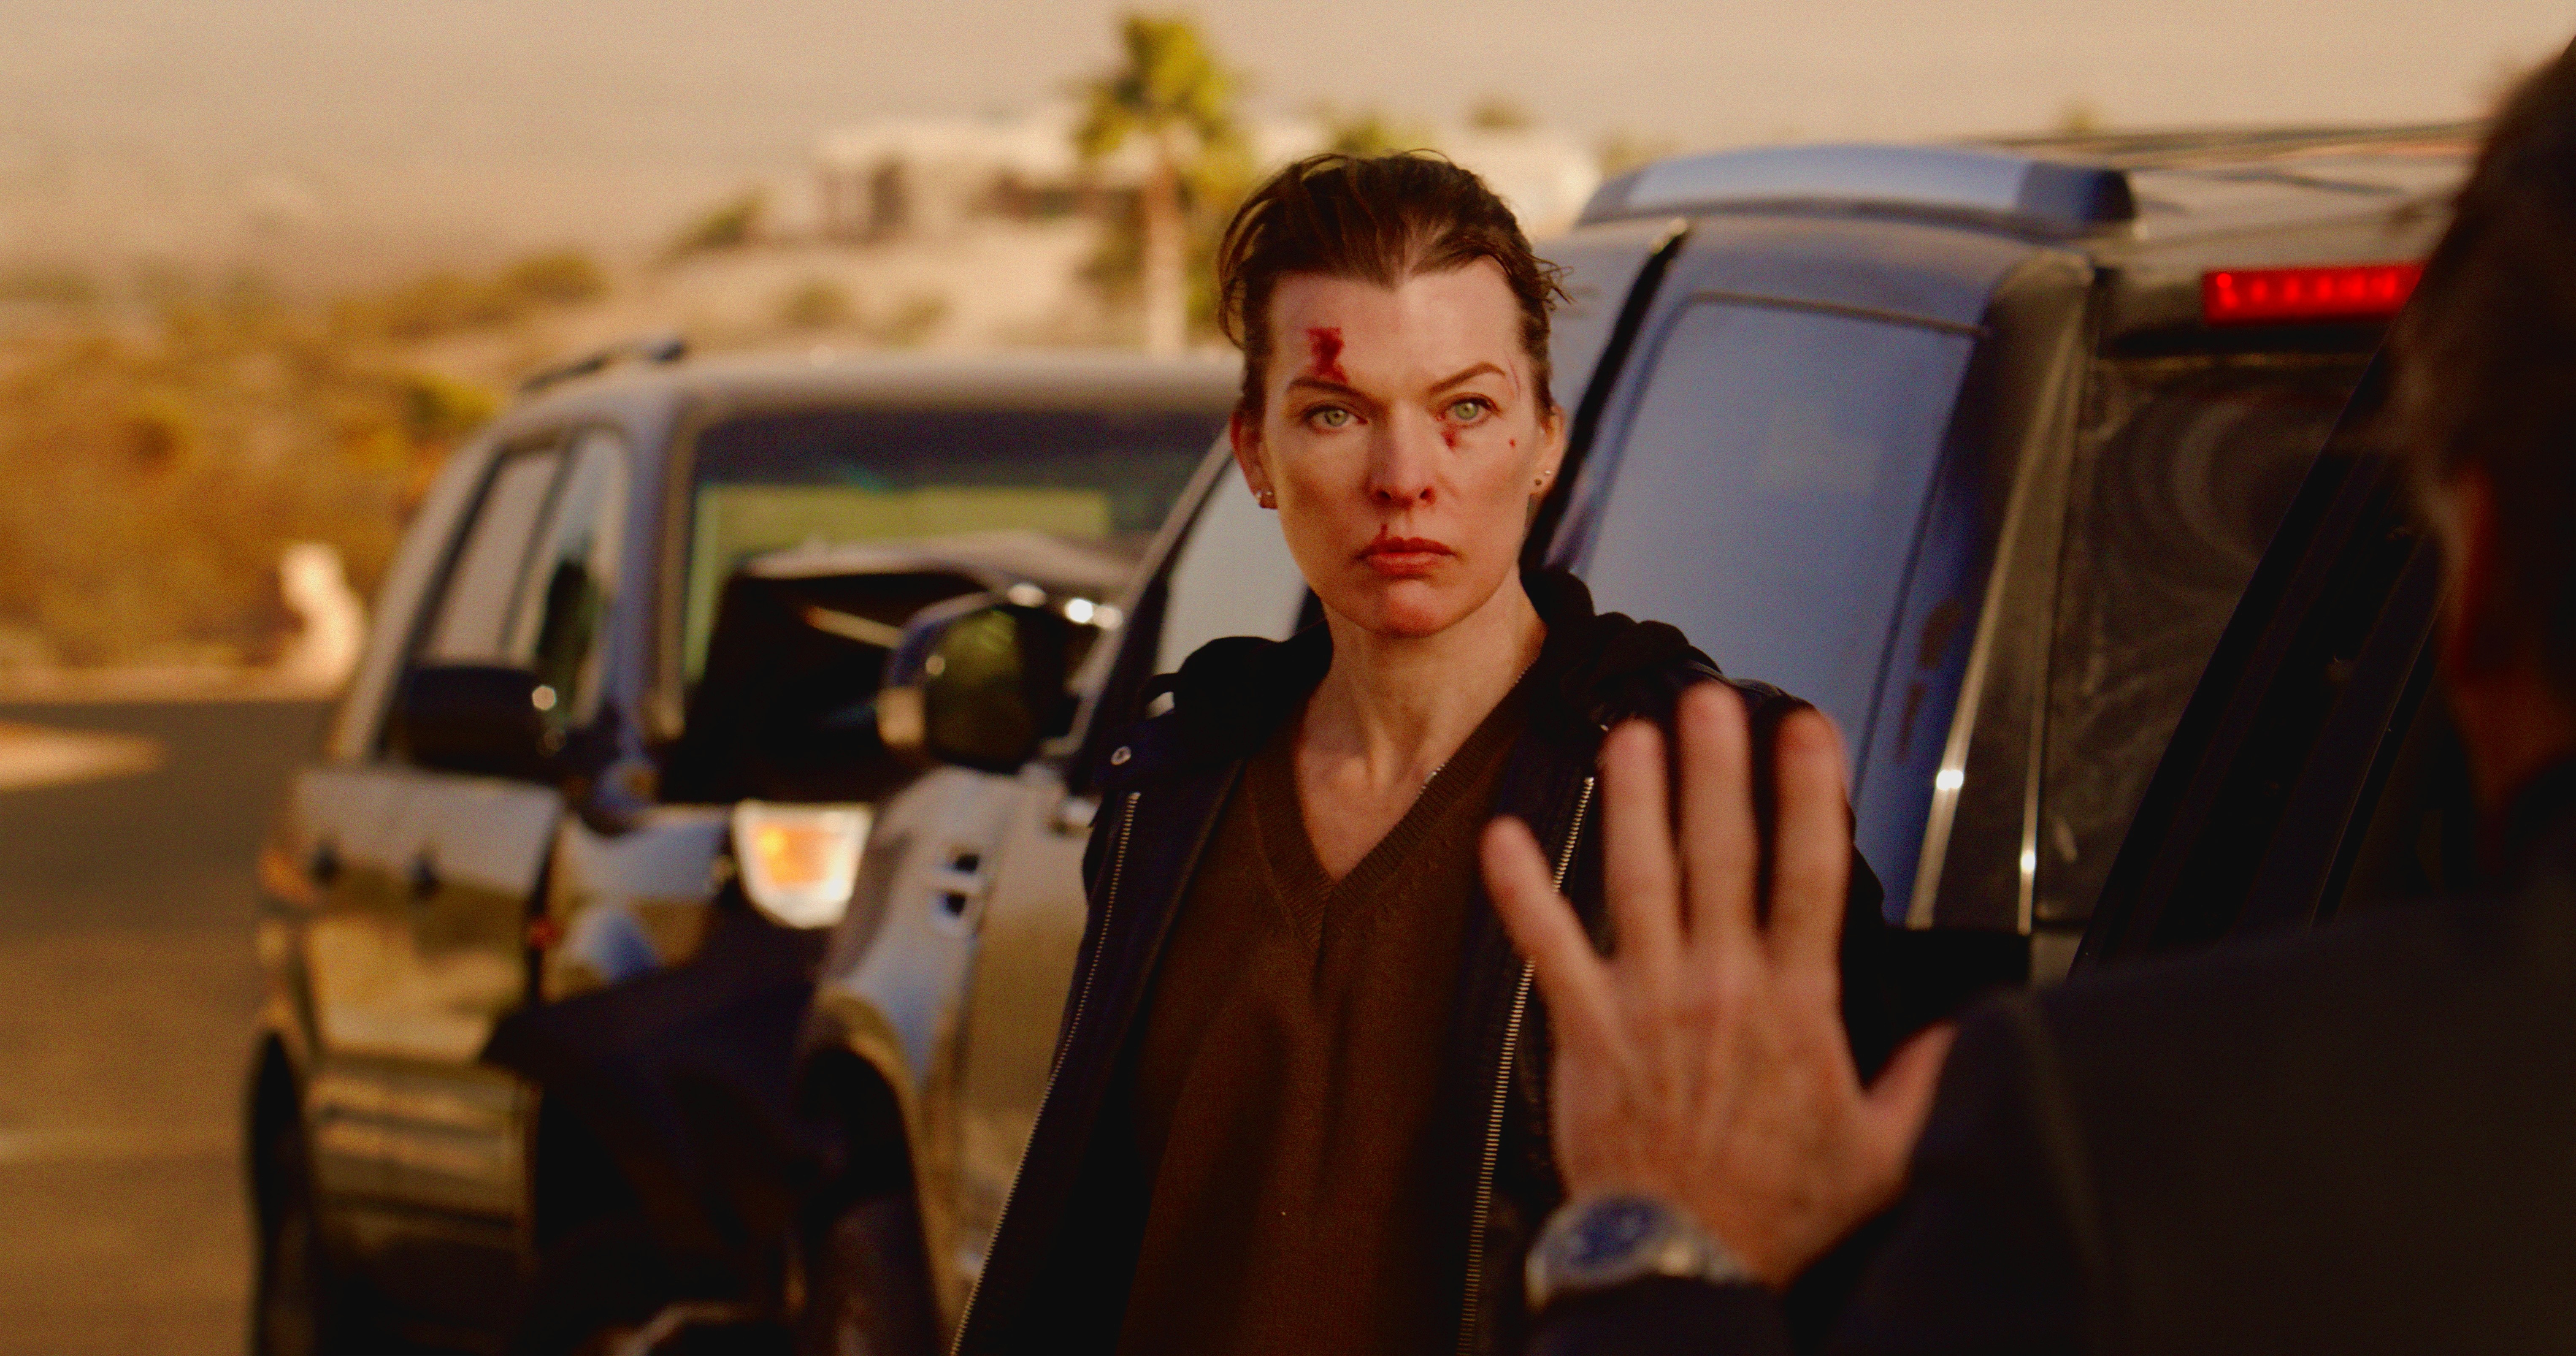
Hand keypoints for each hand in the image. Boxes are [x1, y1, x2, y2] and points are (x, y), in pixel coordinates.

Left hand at [1480, 683, 1955, 1285]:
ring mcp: (1648, 1003)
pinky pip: (1549, 948)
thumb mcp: (1878, 1155)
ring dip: (1635, 803)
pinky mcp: (1587, 1029)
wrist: (1683, 1259)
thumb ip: (1922, 1083)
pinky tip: (1500, 840)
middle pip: (1723, 857)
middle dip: (1718, 771)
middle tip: (1711, 700)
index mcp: (1794, 1007)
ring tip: (1631, 735)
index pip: (1808, 876)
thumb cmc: (1773, 1211)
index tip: (1806, 731)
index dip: (1809, 796)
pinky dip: (1522, 894)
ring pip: (1640, 880)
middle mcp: (1720, 987)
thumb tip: (1964, 1033)